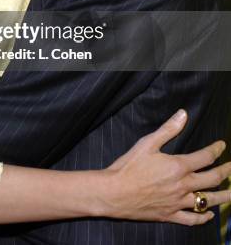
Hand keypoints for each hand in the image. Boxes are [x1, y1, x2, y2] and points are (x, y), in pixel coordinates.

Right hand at [102, 109, 230, 223]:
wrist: (114, 192)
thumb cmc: (129, 166)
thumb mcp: (147, 143)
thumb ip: (168, 129)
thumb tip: (183, 114)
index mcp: (178, 166)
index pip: (205, 157)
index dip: (216, 150)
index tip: (222, 145)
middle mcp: (182, 185)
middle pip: (212, 179)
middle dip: (226, 172)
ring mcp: (178, 202)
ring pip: (207, 201)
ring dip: (223, 196)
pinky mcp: (170, 215)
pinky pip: (192, 219)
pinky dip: (203, 217)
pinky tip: (210, 214)